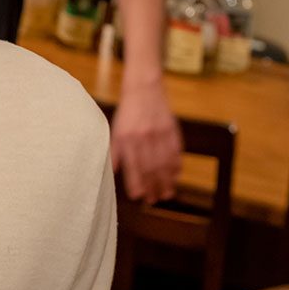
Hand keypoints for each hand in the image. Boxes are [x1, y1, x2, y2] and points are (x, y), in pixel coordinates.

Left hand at [111, 80, 181, 203]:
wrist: (143, 89)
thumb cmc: (127, 112)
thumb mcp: (115, 130)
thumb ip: (114, 152)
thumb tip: (112, 172)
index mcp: (126, 139)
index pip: (132, 166)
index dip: (135, 183)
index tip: (137, 196)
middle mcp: (143, 138)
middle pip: (150, 168)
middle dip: (152, 187)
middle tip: (153, 200)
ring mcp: (159, 134)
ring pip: (164, 163)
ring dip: (166, 181)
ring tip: (166, 194)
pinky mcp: (171, 130)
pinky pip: (176, 152)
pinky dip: (176, 166)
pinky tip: (175, 176)